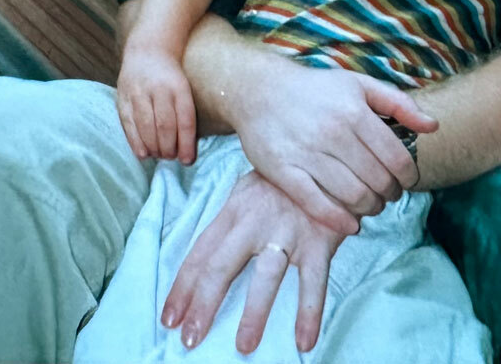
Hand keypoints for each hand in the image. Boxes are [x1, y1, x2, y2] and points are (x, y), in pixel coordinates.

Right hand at [116, 46, 196, 161]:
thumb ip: (186, 115)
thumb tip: (187, 152)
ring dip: (153, 147)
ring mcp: (138, 92)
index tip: (187, 160)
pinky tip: (142, 154)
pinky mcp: (122, 97)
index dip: (186, 143)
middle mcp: (158, 88)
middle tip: (171, 157)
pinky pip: (128, 124)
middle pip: (164, 125)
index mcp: (179, 86)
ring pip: (145, 126)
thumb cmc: (171, 77)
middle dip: (168, 148)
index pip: (185, 119)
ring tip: (158, 156)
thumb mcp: (185, 88)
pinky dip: (135, 142)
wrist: (147, 51)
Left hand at [162, 170, 347, 354]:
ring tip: (243, 346)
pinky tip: (304, 341)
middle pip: (222, 266)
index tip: (170, 318)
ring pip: (266, 276)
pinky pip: (314, 281)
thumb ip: (229, 222)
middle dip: (203, 304)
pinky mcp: (320, 240)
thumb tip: (203, 259)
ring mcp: (288, 230)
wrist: (330, 157)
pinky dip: (309, 312)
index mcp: (234, 209)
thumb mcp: (249, 191)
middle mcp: (256, 220)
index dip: (183, 287)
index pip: (201, 253)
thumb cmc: (285, 181)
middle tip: (190, 339)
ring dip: (254, 313)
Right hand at [232, 63, 435, 233]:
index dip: (408, 177)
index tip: (406, 182)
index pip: (396, 158)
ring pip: (352, 196)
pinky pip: (316, 205)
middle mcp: (332, 133)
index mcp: (355, 112)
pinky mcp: (282, 171)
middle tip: (387, 195)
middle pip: (377, 181)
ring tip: (370, 205)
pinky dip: (338, 220)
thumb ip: (399, 103)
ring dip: (369, 208)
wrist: (261, 90)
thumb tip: (433, 126)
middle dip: (390, 194)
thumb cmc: (316, 89)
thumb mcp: (359, 85)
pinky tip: (349, 223)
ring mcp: (306, 154)